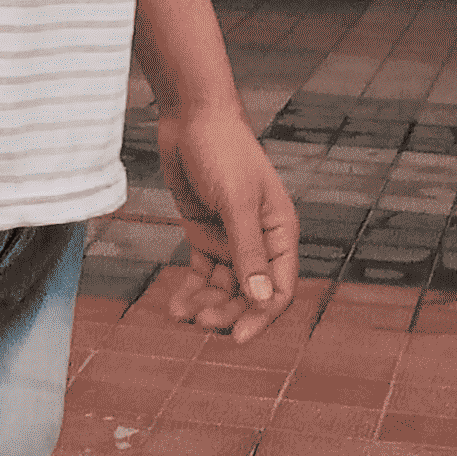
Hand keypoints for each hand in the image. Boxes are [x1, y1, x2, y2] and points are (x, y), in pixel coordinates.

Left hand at [157, 106, 298, 343]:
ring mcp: (230, 238)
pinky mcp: (204, 233)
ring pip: (224, 287)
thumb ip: (248, 251)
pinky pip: (202, 273)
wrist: (190, 117)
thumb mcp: (236, 202)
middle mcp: (258, 240)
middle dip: (228, 312)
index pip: (280, 288)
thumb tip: (262, 299)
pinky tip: (176, 307)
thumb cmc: (222, 150)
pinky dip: (191, 291)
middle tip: (202, 324)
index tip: (237, 337)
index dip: (262, 316)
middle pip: (249, 293)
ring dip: (207, 305)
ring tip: (182, 316)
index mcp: (280, 231)